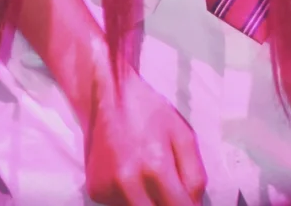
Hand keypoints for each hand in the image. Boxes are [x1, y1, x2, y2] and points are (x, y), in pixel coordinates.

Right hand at [85, 71, 205, 205]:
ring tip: (150, 178)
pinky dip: (131, 198)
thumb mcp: (183, 134)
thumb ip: (194, 175)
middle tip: (171, 193)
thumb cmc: (148, 111)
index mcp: (155, 166)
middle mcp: (129, 183)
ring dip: (150, 204)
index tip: (188, 200)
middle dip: (168, 205)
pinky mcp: (95, 192)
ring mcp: (109, 189)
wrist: (107, 96)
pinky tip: (132, 175)